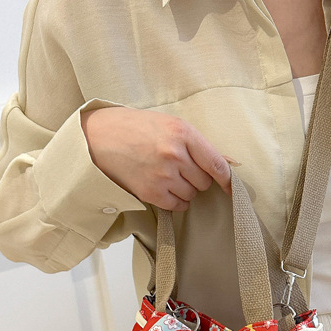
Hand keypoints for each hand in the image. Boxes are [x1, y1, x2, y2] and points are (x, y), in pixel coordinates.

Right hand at [81, 107, 235, 210]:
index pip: (217, 164)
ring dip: (185, 189)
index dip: (227, 179)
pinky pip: (178, 205)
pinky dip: (174, 200)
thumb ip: (198, 144)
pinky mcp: (151, 192)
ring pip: (192, 194)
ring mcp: (163, 175)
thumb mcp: (170, 125)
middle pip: (205, 181)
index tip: (231, 187)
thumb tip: (230, 162)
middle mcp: (174, 154)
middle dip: (196, 178)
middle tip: (179, 167)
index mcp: (182, 133)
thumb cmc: (136, 128)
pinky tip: (162, 186)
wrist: (99, 137)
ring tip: (166, 174)